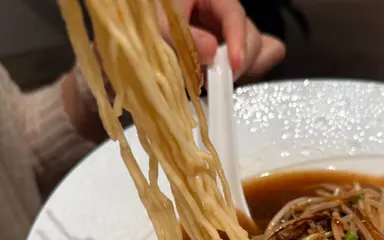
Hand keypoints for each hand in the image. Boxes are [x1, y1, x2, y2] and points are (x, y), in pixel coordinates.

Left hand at [158, 0, 285, 81]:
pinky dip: (236, 73)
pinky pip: (240, 62)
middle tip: (217, 80)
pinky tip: (224, 80)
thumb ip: (185, 38)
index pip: (234, 14)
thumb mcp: (161, 24)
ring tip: (209, 81)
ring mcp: (223, 34)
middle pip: (249, 35)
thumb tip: (212, 54)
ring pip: (248, 51)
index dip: (238, 40)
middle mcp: (221, 14)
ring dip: (235, 70)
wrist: (134, 29)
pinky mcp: (221, 52)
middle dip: (238, 59)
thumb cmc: (146, 17)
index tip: (233, 65)